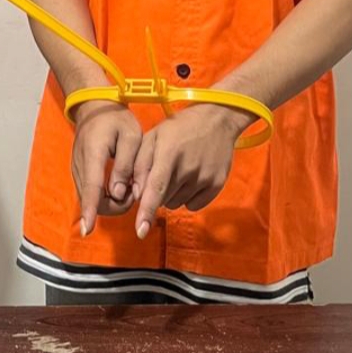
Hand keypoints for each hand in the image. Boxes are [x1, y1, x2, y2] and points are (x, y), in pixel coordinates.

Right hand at [71, 101, 143, 236]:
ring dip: (111, 200)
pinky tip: (118, 183)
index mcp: (94, 153)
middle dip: (115, 205)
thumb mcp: (131, 136)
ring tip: (128, 184)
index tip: (87, 230)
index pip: (91, 188)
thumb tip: (119, 193)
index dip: (90, 211)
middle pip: (92, 200)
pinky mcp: (79, 172)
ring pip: (90, 199)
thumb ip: (125, 165)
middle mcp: (80, 165)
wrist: (93, 107)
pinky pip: (89, 192)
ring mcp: (76, 169)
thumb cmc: (115, 119)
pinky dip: (104, 195)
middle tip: (134, 190)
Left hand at [131, 104, 247, 240]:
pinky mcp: (216, 185)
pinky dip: (186, 197)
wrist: (217, 120)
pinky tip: (189, 179)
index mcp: (169, 154)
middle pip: (163, 198)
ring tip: (177, 171)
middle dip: (155, 191)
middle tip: (162, 170)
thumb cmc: (178, 128)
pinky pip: (193, 205)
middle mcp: (188, 169)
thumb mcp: (153, 137)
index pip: (155, 189)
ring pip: (176, 203)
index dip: (146, 211)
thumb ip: (140, 164)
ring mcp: (205, 178)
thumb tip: (134, 194)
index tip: (140, 232)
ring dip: (171, 194)